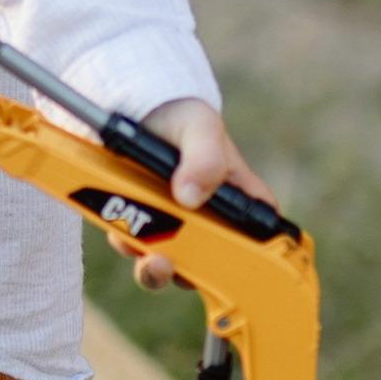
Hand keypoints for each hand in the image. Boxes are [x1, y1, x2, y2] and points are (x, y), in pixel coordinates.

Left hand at [130, 101, 280, 285]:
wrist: (134, 106)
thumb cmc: (181, 114)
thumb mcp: (199, 128)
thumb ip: (204, 158)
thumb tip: (190, 197)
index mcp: (237, 197)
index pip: (260, 235)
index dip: (254, 259)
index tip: (235, 270)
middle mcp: (207, 217)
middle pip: (210, 263)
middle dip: (191, 273)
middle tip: (170, 264)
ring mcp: (173, 223)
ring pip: (170, 262)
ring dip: (156, 268)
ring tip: (147, 258)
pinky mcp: (140, 222)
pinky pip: (135, 246)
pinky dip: (127, 244)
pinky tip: (120, 230)